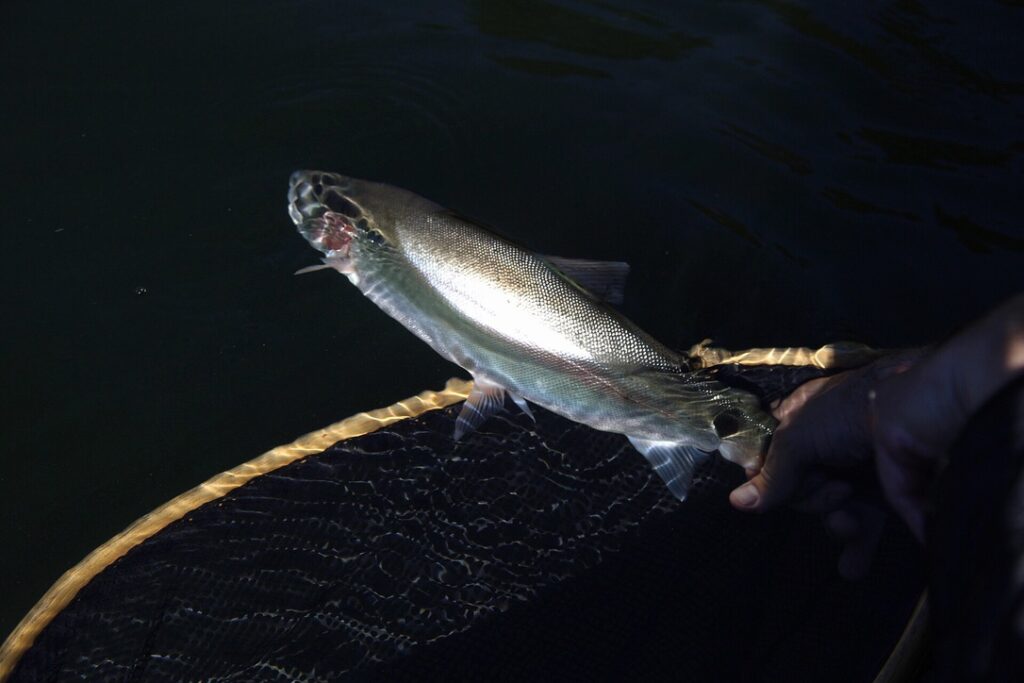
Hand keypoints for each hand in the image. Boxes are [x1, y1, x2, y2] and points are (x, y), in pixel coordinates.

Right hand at [729, 352, 921, 577]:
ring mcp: (852, 471)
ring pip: (828, 511)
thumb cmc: (847, 414)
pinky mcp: (881, 493)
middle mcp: (822, 449)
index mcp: (796, 424)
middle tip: (839, 487)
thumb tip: (735, 504)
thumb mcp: (799, 438)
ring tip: (852, 521)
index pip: (767, 460)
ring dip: (837, 522)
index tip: (772, 492)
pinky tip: (852, 567)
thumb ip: (772, 475)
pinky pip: (862, 526)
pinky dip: (857, 548)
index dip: (768, 479)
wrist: (917, 412)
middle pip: (797, 491)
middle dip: (814, 499)